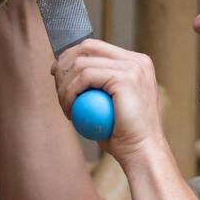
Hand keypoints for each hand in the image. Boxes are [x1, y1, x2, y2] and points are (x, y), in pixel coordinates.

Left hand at [50, 38, 165, 168]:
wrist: (142, 153)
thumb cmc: (124, 136)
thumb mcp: (110, 105)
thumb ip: (98, 87)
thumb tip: (68, 74)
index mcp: (136, 63)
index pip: (95, 47)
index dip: (70, 56)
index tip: (56, 74)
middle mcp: (137, 60)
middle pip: (87, 47)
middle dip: (64, 65)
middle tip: (58, 91)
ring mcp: (133, 67)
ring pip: (81, 63)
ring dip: (64, 85)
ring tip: (66, 107)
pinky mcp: (125, 77)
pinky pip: (85, 77)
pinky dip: (70, 92)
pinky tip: (70, 110)